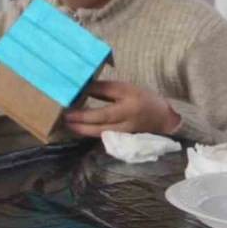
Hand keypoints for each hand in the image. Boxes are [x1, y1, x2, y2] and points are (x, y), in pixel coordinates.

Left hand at [63, 81, 179, 136]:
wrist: (161, 118)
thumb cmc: (143, 99)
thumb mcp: (126, 89)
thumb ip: (105, 90)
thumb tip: (82, 88)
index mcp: (128, 105)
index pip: (105, 105)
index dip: (86, 107)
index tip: (69, 104)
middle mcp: (126, 121)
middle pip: (99, 124)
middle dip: (80, 122)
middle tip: (64, 118)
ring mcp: (124, 133)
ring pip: (99, 133)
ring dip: (82, 129)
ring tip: (68, 124)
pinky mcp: (121, 139)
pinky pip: (102, 137)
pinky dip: (90, 133)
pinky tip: (79, 128)